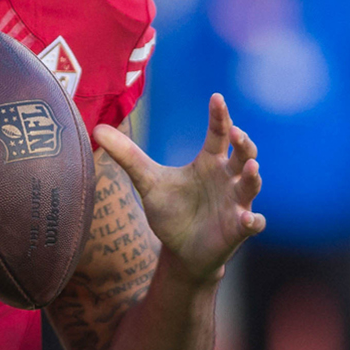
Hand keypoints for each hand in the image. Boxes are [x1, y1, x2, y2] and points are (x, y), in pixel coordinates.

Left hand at [93, 94, 264, 278]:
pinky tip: (248, 220)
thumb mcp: (148, 182)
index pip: (218, 134)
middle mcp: (227, 178)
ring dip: (253, 176)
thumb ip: (127, 156)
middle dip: (242, 143)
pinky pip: (252, 223)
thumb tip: (96, 129)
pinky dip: (252, 221)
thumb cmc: (171, 211)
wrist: (181, 251)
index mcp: (209, 162)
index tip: (216, 98)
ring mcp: (236, 203)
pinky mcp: (238, 229)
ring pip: (251, 184)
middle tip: (235, 132)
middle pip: (243, 154)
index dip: (220, 116)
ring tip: (251, 168)